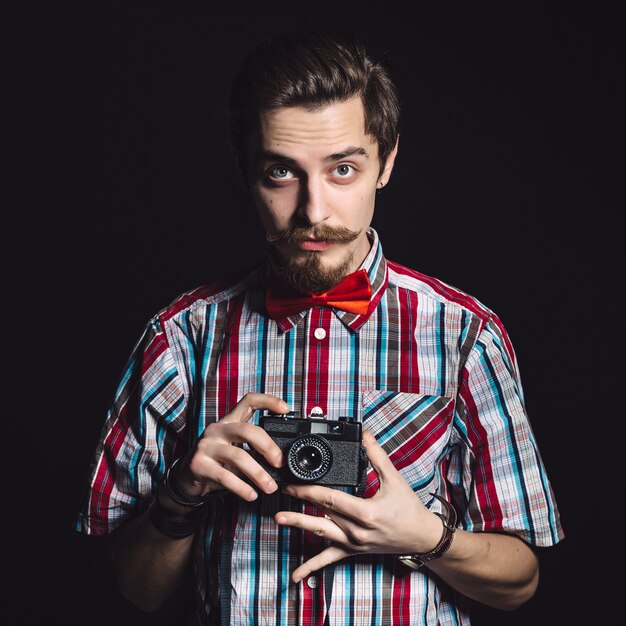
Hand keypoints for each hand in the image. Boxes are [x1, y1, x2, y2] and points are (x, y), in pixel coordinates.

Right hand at [175, 393, 288, 501]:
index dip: (268, 401)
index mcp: (229, 422)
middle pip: (247, 430)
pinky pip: (226, 476)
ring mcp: (206, 446)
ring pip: (238, 456)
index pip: (248, 401)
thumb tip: (281, 459)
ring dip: (258, 474)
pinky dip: (242, 488)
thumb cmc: (216, 461)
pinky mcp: (199, 464)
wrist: (186, 477)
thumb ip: (253, 449)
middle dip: (268, 447)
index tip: (285, 409)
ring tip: (270, 487)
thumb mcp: (234, 449)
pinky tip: (252, 495)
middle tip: (279, 463)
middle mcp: (217, 429)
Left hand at [275, 430, 442, 582]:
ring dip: (298, 525)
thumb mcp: (394, 478)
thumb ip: (376, 455)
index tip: (293, 480)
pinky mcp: (353, 551)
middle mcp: (357, 531)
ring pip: (320, 534)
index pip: (330, 498)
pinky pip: (329, 560)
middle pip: (321, 513)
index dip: (308, 489)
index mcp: (366, 512)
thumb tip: (364, 433)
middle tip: (280, 490)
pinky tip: (295, 576)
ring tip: (278, 519)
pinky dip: (311, 567)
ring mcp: (353, 543)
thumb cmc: (409, 509)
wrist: (422, 537)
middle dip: (298, 501)